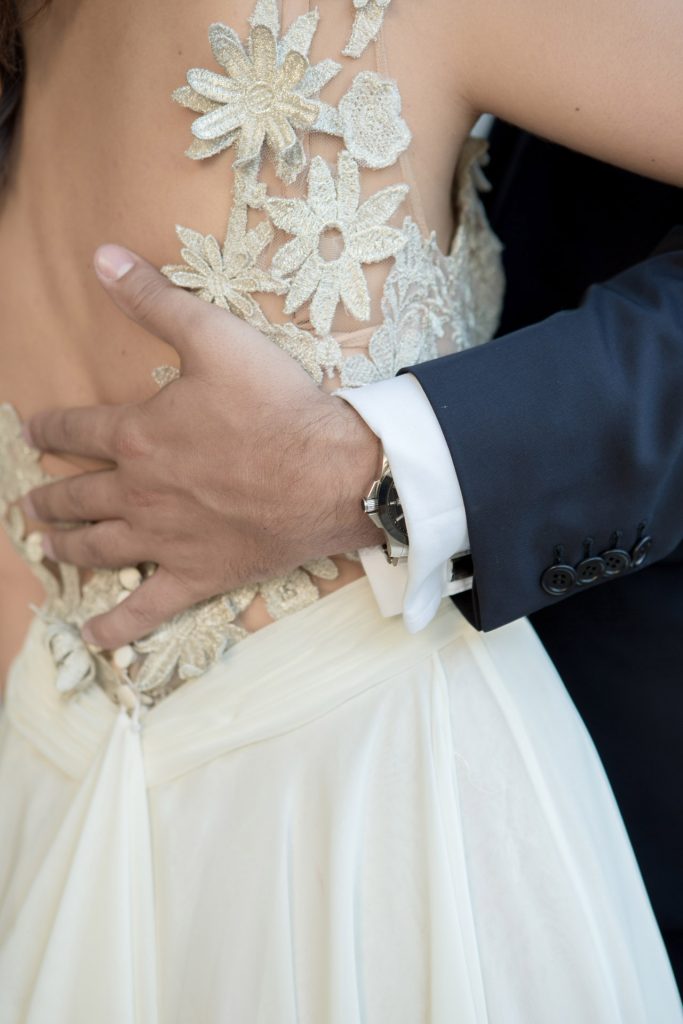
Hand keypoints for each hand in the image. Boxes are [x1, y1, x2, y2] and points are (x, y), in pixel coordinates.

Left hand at [25, 245, 380, 648]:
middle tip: (29, 503)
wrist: (332, 473)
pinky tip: (92, 638)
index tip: (31, 432)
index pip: (75, 432)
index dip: (48, 430)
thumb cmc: (277, 406)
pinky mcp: (198, 575)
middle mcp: (138, 493)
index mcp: (137, 436)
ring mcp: (165, 540)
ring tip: (47, 547)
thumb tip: (100, 257)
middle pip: (77, 497)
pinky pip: (146, 609)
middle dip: (48, 498)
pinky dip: (116, 627)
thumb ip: (154, 299)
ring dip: (66, 547)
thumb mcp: (215, 336)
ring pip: (98, 548)